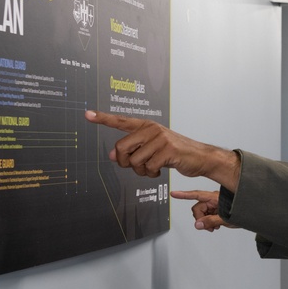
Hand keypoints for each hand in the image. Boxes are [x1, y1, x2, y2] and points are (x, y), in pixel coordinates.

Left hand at [85, 110, 239, 189]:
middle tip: (135, 167)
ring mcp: (160, 138)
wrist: (200, 157)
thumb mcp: (152, 149)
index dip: (103, 119)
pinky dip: (152, 174)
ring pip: (135, 161)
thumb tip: (111, 154)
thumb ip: (133, 150)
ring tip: (151, 169)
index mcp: (146, 126)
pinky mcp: (168, 150)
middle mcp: (151, 129)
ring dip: (141, 171)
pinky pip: (148, 167)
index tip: (87, 115)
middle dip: (125, 162)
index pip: (121, 121)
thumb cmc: (175, 153)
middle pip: (121, 147)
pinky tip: (160, 170)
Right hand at [171, 189, 237, 230]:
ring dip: (205, 221)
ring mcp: (215, 205)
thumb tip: (198, 224)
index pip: (196, 195)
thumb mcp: (225, 219)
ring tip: (214, 226)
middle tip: (208, 226)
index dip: (184, 195)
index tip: (174, 193)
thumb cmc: (243, 212)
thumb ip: (211, 221)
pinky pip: (207, 215)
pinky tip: (215, 225)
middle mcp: (213, 200)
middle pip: (198, 208)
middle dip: (200, 218)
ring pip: (202, 213)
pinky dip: (209, 222)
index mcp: (214, 198)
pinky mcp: (217, 210)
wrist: (252, 215)